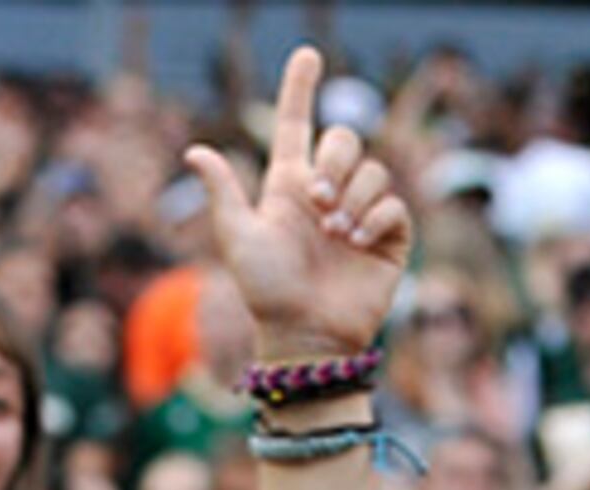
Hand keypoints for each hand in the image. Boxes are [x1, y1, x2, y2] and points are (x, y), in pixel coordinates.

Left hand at [187, 45, 412, 363]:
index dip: (300, 87)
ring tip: (337, 233)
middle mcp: (328, 193)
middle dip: (336, 159)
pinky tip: (357, 243)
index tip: (307, 54)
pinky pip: (394, 206)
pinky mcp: (389, 241)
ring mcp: (361, 215)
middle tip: (318, 199)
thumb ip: (222, 192)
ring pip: (372, 172)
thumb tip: (195, 150)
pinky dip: (377, 218)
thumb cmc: (266, 289)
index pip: (295, 123)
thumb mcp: (237, 236)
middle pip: (345, 139)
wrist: (307, 334)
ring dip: (354, 197)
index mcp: (289, 184)